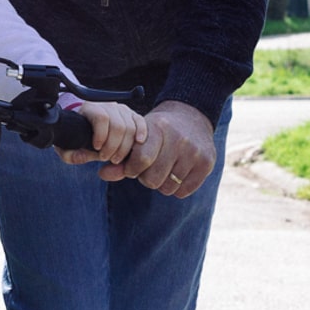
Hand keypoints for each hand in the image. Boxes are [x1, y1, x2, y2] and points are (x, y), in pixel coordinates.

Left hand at [58, 101, 146, 167]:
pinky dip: (141, 134)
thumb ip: (70, 153)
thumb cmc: (79, 136)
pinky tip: (136, 145)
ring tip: (116, 158)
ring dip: (125, 147)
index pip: (101, 117)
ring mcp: (121, 109)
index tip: (97, 148)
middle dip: (113, 147)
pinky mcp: (132, 115)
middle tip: (107, 158)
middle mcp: (107, 105)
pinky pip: (141, 123)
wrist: (89, 127)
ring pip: (130, 127)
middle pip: (118, 125)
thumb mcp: (70, 145)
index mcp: (90, 108)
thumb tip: (80, 157)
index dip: (101, 135)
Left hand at [99, 100, 215, 197]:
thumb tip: (102, 175)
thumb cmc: (158, 131)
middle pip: (153, 178)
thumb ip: (120, 157)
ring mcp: (195, 152)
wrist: (191, 117)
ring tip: (162, 170)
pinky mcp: (207, 163)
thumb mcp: (139, 137)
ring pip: (168, 187)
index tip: (131, 167)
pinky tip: (175, 174)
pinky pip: (184, 191)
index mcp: (159, 128)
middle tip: (148, 169)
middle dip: (146, 178)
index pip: (141, 160)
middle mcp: (179, 139)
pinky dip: (176, 188)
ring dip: (161, 184)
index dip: (132, 169)